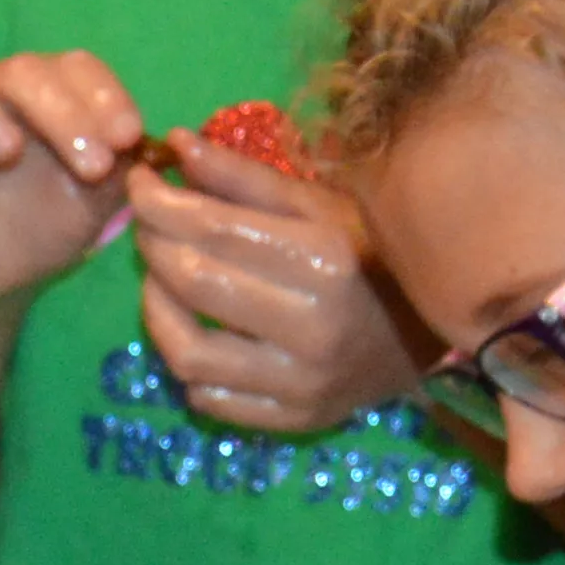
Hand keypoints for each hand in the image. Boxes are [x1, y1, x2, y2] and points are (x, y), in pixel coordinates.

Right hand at [0, 51, 143, 334]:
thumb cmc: (42, 231)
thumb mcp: (93, 205)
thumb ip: (120, 170)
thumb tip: (146, 141)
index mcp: (38, 99)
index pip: (68, 65)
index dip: (101, 93)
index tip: (127, 139)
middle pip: (12, 70)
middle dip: (61, 110)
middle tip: (94, 164)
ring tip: (8, 151)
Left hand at [125, 129, 418, 433]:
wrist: (425, 337)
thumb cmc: (370, 257)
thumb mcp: (318, 206)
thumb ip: (244, 179)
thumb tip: (177, 145)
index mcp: (325, 259)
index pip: (214, 228)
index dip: (160, 203)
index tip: (139, 182)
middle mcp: (313, 325)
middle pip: (196, 283)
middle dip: (154, 247)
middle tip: (147, 226)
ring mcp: (301, 382)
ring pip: (189, 354)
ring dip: (157, 311)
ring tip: (160, 281)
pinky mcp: (292, 420)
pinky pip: (209, 396)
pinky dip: (187, 362)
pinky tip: (195, 330)